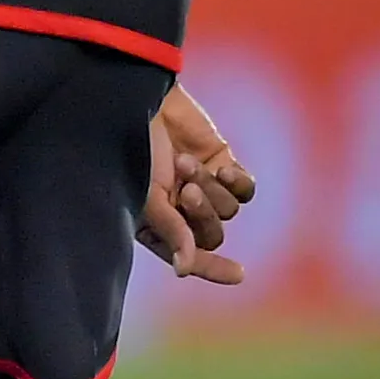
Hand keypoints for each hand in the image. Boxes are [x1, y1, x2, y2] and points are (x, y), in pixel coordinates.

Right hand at [139, 84, 253, 282]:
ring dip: (211, 189)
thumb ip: (171, 231)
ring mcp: (203, 187)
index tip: (238, 274)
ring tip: (185, 163)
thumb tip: (184, 269)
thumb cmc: (134, 152)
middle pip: (212, 233)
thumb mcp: (147, 197)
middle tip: (186, 191)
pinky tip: (222, 170)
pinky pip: (245, 189)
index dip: (211, 267)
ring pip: (229, 210)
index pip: (187, 256)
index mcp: (155, 223)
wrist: (143, 104)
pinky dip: (237, 183)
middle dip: (203, 214)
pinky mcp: (222, 164)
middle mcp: (180, 209)